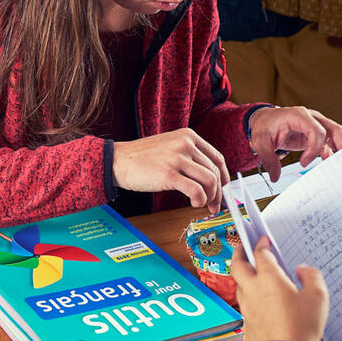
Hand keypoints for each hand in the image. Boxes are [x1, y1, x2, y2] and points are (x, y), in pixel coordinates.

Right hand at [112, 128, 231, 209]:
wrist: (118, 160)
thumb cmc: (140, 157)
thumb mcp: (169, 146)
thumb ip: (188, 155)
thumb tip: (208, 177)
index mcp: (188, 136)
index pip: (217, 158)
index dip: (224, 176)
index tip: (222, 188)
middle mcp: (185, 144)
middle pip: (215, 171)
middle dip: (218, 192)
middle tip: (215, 204)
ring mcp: (178, 158)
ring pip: (210, 180)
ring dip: (211, 197)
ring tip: (203, 204)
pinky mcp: (169, 173)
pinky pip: (196, 190)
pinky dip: (200, 200)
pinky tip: (194, 203)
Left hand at [229, 237, 328, 340]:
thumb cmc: (302, 327)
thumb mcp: (318, 297)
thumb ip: (311, 276)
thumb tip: (302, 270)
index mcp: (269, 278)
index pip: (260, 253)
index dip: (261, 244)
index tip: (263, 240)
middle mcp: (253, 289)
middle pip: (238, 264)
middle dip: (239, 252)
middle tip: (243, 247)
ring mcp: (247, 306)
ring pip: (238, 283)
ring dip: (242, 274)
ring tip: (251, 271)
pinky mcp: (248, 321)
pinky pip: (243, 300)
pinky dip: (247, 292)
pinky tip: (257, 296)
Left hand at [249, 105, 341, 167]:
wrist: (265, 121)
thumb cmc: (264, 126)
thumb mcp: (260, 141)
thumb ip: (268, 158)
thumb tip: (275, 177)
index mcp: (298, 115)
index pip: (316, 130)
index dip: (314, 148)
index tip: (303, 163)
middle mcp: (312, 118)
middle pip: (334, 129)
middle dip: (341, 146)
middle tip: (341, 164)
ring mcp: (316, 125)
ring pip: (336, 135)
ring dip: (340, 151)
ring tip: (339, 167)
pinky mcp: (317, 134)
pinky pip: (330, 143)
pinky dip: (333, 153)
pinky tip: (329, 165)